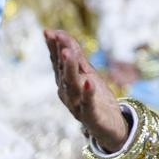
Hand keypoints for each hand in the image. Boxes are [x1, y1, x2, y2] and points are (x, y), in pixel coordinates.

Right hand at [44, 29, 128, 151]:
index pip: (58, 62)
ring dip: (69, 68)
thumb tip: (62, 35)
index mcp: (65, 82)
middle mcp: (67, 93)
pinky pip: (88, 103)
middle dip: (59, 54)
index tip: (48, 31)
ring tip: (67, 53)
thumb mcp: (87, 73)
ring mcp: (77, 104)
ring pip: (72, 85)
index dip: (53, 47)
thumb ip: (76, 57)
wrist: (110, 126)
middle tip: (55, 37)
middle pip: (62, 72)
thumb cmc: (95, 97)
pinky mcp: (90, 115)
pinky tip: (88, 81)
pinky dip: (87, 92)